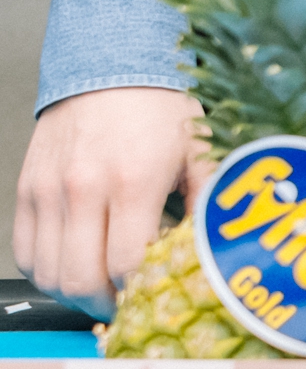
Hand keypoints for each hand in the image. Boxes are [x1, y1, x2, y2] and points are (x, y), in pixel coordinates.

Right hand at [14, 88, 211, 318]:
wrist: (110, 63)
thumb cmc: (160, 106)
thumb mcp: (200, 147)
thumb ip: (208, 198)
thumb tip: (218, 241)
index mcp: (133, 180)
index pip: (126, 264)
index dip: (141, 290)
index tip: (155, 294)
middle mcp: (84, 189)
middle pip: (81, 279)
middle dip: (106, 304)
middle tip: (127, 304)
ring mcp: (48, 191)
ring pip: (47, 273)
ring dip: (74, 293)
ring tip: (102, 288)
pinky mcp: (26, 189)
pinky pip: (24, 251)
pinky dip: (45, 271)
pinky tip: (73, 265)